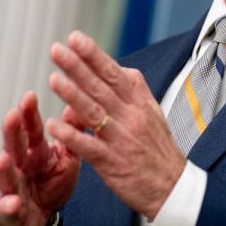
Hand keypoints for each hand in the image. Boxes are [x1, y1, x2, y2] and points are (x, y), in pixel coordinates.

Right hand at [0, 92, 80, 225]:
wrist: (44, 218)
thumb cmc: (53, 185)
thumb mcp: (67, 158)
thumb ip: (71, 134)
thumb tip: (77, 104)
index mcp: (36, 152)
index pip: (31, 130)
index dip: (29, 114)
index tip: (30, 96)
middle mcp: (20, 167)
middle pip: (14, 147)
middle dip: (12, 132)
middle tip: (12, 115)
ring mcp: (13, 188)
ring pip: (5, 177)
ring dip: (3, 169)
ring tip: (3, 158)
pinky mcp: (11, 213)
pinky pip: (8, 211)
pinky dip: (9, 207)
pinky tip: (12, 203)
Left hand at [45, 31, 185, 219]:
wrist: (172, 187)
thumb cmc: (158, 149)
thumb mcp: (152, 112)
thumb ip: (134, 90)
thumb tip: (117, 68)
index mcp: (139, 102)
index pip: (113, 72)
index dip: (94, 55)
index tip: (75, 38)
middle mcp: (130, 117)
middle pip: (100, 87)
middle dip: (77, 67)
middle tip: (56, 49)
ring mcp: (121, 139)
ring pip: (94, 112)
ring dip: (72, 95)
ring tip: (53, 79)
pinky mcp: (112, 163)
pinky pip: (88, 146)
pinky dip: (71, 135)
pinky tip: (53, 125)